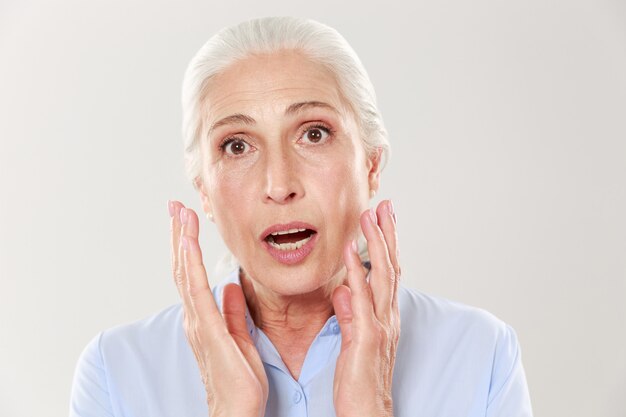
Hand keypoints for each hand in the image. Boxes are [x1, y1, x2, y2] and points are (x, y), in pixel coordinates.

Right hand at [168, 201, 267, 416]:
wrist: (237, 410)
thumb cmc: (239, 382)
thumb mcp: (240, 339)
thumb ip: (233, 313)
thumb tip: (231, 288)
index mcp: (204, 319)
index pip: (192, 276)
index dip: (189, 248)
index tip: (187, 222)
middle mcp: (195, 318)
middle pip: (183, 268)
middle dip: (179, 236)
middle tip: (176, 207)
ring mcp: (198, 322)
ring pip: (185, 273)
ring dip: (182, 241)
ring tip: (180, 214)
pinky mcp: (207, 328)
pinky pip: (195, 288)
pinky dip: (190, 262)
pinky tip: (188, 242)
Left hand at [331, 200, 400, 416]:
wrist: (366, 410)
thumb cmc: (358, 379)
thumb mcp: (353, 340)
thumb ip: (350, 313)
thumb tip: (344, 289)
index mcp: (384, 316)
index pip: (388, 273)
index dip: (386, 244)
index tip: (382, 219)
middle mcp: (387, 316)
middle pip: (391, 266)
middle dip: (387, 234)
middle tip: (385, 205)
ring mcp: (380, 324)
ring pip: (382, 275)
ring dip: (376, 243)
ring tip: (370, 215)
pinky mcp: (367, 335)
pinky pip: (362, 298)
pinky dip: (357, 272)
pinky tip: (349, 251)